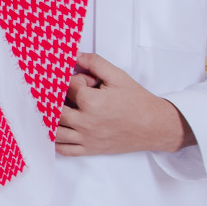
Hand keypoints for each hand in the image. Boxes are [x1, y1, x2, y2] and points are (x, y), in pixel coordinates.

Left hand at [56, 53, 192, 155]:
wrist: (155, 125)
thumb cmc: (138, 102)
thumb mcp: (118, 76)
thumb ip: (95, 63)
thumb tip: (75, 55)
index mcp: (92, 102)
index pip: (68, 86)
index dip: (72, 80)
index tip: (81, 80)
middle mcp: (86, 122)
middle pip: (55, 108)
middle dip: (57, 98)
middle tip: (61, 93)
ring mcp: (87, 137)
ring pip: (55, 131)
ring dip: (50, 120)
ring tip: (54, 111)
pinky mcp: (90, 149)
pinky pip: (65, 149)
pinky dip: (56, 142)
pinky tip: (55, 132)